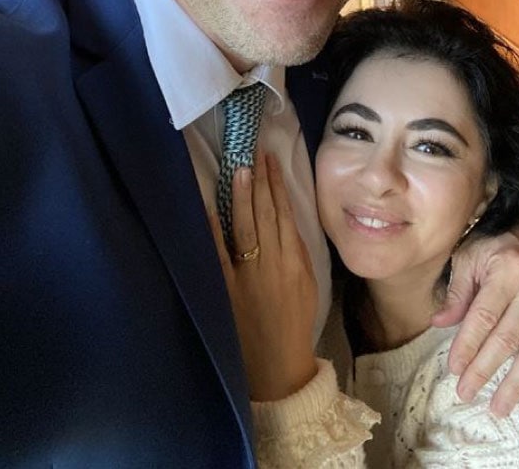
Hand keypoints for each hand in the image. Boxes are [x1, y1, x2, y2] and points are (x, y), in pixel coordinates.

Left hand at [210, 151, 317, 401]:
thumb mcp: (308, 283)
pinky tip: (211, 207)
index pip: (285, 213)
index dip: (278, 185)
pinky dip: (214, 229)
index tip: (271, 160)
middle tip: (253, 152)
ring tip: (240, 170)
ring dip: (242, 196)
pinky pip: (219, 254)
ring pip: (247, 226)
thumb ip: (297, 251)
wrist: (279, 366)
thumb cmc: (295, 322)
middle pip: (267, 213)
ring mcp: (249, 276)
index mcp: (296, 261)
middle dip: (261, 181)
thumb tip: (284, 218)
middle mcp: (274, 263)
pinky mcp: (227, 290)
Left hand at [431, 216, 518, 415]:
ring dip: (518, 381)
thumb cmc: (492, 243)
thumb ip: (457, 292)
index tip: (453, 368)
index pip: (483, 316)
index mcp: (505, 272)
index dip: (468, 344)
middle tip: (466, 393)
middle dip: (484, 369)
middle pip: (507, 338)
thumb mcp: (468, 257)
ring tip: (500, 407)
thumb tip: (439, 323)